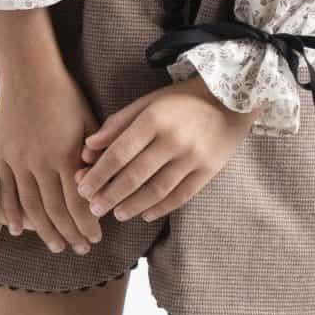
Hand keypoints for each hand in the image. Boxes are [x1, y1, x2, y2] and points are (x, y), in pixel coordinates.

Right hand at [0, 63, 104, 252]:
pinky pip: (6, 190)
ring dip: (44, 230)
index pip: (79, 199)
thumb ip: (94, 153)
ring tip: (56, 246)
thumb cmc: (64, 94)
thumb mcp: (88, 121)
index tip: (96, 237)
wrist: (28, 73)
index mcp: (65, 154)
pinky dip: (12, 213)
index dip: (88, 222)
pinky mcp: (2, 155)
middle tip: (81, 249)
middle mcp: (41, 162)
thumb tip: (101, 183)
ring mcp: (18, 160)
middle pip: (56, 209)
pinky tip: (18, 230)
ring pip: (31, 206)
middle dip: (70, 232)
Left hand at [73, 76, 255, 223]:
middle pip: (135, 176)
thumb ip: (117, 124)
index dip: (99, 174)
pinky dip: (162, 208)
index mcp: (154, 120)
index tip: (83, 188)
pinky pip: (182, 195)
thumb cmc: (182, 100)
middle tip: (94, 208)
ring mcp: (193, 157)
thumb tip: (89, 147)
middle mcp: (174, 140)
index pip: (119, 153)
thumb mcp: (147, 102)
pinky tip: (145, 214)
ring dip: (133, 206)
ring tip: (117, 214)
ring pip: (157, 190)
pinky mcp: (209, 170)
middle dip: (111, 195)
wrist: (231, 100)